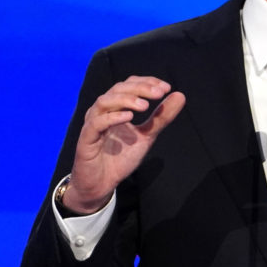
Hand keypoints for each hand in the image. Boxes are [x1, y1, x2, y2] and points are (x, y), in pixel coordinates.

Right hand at [65, 76, 185, 212]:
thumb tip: (180, 95)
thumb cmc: (120, 158)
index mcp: (116, 108)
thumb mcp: (147, 136)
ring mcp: (92, 124)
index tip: (166, 88)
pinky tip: (128, 117)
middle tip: (159, 94)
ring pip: (104, 102)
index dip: (146, 82)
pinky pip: (96, 123)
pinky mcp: (86, 139)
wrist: (102, 184)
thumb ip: (161, 117)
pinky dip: (112, 118)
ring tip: (145, 106)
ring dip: (126, 100)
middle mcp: (102, 111)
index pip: (129, 85)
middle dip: (140, 88)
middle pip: (118, 89)